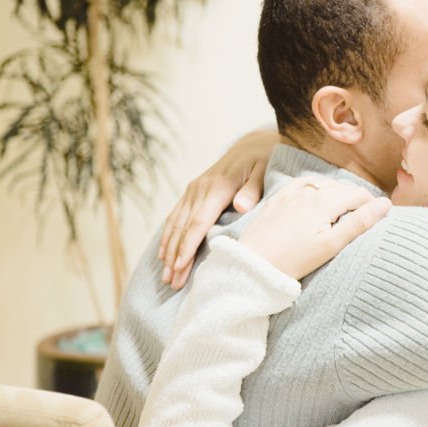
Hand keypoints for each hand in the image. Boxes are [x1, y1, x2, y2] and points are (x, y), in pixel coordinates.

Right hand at [160, 129, 279, 288]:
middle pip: (184, 228)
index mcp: (218, 187)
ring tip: (165, 275)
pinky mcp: (193, 191)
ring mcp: (194, 189)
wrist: (254, 144)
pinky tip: (163, 253)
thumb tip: (241, 206)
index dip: (188, 246)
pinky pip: (176, 215)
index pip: (198, 223)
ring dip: (168, 249)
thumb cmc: (263, 161)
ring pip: (176, 223)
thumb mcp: (264, 171)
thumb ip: (252, 190)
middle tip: (170, 282)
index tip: (180, 267)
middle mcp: (201, 188)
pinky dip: (168, 235)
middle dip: (175, 256)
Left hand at [240, 177, 390, 278]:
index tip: (376, 216)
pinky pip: (300, 184)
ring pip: (321, 183)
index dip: (371, 204)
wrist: (252, 265)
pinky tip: (313, 195)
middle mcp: (308, 191)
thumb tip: (385, 204)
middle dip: (354, 198)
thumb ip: (360, 222)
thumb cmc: (294, 260)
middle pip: (341, 187)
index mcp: (325, 201)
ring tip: (341, 208)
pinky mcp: (276, 200)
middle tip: (361, 215)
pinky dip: (313, 187)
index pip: (357, 194)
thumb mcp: (332, 245)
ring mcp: (290, 194)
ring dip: (335, 192)